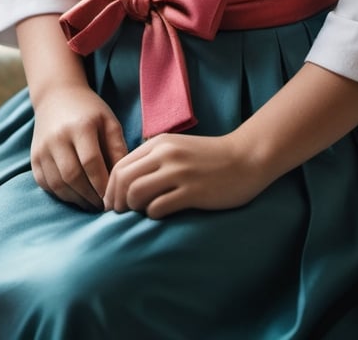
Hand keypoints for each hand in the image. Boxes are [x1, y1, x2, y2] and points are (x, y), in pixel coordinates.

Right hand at [30, 85, 127, 210]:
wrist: (56, 97)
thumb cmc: (89, 111)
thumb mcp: (109, 122)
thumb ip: (118, 149)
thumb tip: (123, 180)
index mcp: (80, 126)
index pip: (91, 162)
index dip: (102, 184)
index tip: (113, 198)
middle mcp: (57, 137)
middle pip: (73, 176)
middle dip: (90, 196)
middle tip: (104, 206)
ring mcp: (42, 148)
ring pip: (58, 184)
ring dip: (77, 200)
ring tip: (92, 204)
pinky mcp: (34, 158)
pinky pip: (47, 185)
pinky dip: (62, 195)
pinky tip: (77, 196)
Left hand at [103, 132, 265, 218]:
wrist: (246, 158)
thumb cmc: (210, 158)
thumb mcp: (178, 149)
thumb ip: (154, 159)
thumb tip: (127, 183)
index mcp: (160, 143)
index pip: (120, 165)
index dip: (111, 188)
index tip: (113, 203)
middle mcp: (166, 154)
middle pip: (123, 179)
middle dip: (116, 201)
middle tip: (119, 215)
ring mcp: (179, 172)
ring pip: (136, 192)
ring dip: (132, 208)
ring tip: (140, 214)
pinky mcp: (193, 191)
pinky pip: (158, 207)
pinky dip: (152, 214)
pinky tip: (160, 215)